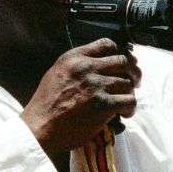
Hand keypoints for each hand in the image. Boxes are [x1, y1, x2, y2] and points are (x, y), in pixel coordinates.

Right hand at [20, 38, 140, 154]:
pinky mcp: (103, 105)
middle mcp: (86, 68)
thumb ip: (77, 65)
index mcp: (74, 57)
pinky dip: (130, 108)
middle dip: (131, 72)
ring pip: (128, 82)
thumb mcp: (56, 73)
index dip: (119, 53)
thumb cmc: (46, 104)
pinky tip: (124, 113)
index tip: (122, 64)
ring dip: (129, 93)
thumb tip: (101, 65)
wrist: (40, 127)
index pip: (106, 44)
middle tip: (133, 82)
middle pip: (122, 61)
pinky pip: (129, 101)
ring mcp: (96, 86)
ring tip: (124, 102)